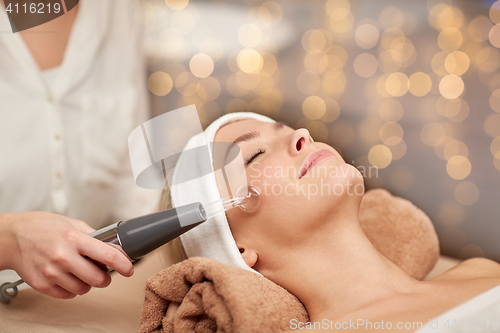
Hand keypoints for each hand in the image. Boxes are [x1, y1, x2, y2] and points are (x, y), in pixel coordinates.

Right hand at [0, 212, 133, 298]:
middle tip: (102, 272)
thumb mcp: (71, 224)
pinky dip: (72, 289)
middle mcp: (63, 256)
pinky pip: (68, 295)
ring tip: (80, 272)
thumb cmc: (42, 228)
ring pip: (84, 289)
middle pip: (98, 279)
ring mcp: (52, 272)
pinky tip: (68, 277)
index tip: (129, 269)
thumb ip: (93, 236)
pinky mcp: (42, 285)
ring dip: (88, 283)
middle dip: (105, 277)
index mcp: (74, 238)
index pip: (107, 255)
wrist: (11, 237)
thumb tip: (114, 248)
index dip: (123, 264)